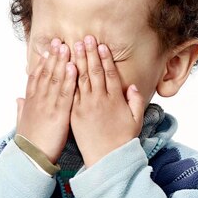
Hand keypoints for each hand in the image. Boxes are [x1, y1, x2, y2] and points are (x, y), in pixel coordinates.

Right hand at [16, 38, 77, 163]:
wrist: (31, 156)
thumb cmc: (28, 141)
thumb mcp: (22, 122)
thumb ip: (21, 109)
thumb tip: (18, 99)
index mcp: (30, 102)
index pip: (36, 77)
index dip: (42, 63)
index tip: (47, 50)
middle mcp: (38, 99)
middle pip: (46, 73)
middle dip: (53, 56)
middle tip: (59, 41)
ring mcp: (48, 105)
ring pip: (55, 78)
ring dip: (61, 62)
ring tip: (67, 47)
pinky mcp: (59, 113)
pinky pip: (65, 92)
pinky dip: (68, 78)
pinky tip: (73, 66)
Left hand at [70, 35, 145, 166]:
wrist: (106, 159)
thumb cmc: (122, 140)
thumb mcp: (135, 120)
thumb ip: (135, 101)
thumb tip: (132, 86)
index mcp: (115, 100)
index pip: (109, 73)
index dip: (104, 58)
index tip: (100, 44)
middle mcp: (99, 100)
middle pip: (93, 72)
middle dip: (88, 53)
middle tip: (84, 37)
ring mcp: (84, 106)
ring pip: (79, 79)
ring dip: (75, 61)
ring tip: (71, 46)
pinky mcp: (74, 113)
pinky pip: (68, 92)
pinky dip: (65, 79)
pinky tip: (61, 67)